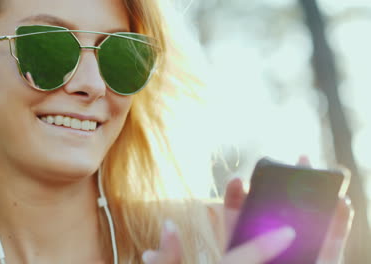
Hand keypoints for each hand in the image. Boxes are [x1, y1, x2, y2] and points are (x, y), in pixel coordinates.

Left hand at [141, 156, 353, 263]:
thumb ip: (172, 260)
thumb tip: (165, 230)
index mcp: (236, 259)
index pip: (236, 227)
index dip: (236, 203)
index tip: (236, 181)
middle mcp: (266, 259)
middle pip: (273, 221)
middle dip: (281, 192)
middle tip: (288, 164)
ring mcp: (291, 263)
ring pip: (305, 233)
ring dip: (315, 206)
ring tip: (319, 179)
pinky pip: (331, 251)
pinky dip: (338, 228)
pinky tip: (341, 205)